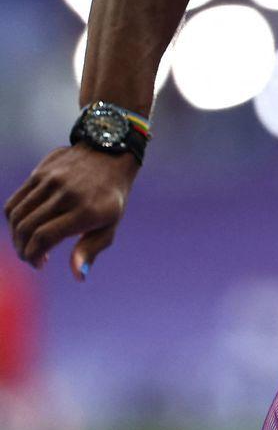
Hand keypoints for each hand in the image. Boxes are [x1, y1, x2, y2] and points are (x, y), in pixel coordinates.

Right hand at [5, 146, 138, 279]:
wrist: (111, 153)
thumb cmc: (111, 196)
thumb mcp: (110, 223)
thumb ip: (91, 248)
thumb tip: (78, 276)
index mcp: (86, 210)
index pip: (44, 237)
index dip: (34, 255)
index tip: (39, 264)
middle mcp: (67, 194)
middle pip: (27, 228)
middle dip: (23, 249)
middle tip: (30, 257)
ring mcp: (52, 180)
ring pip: (17, 215)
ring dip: (15, 236)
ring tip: (25, 244)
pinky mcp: (40, 172)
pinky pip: (15, 201)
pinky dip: (13, 219)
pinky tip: (22, 226)